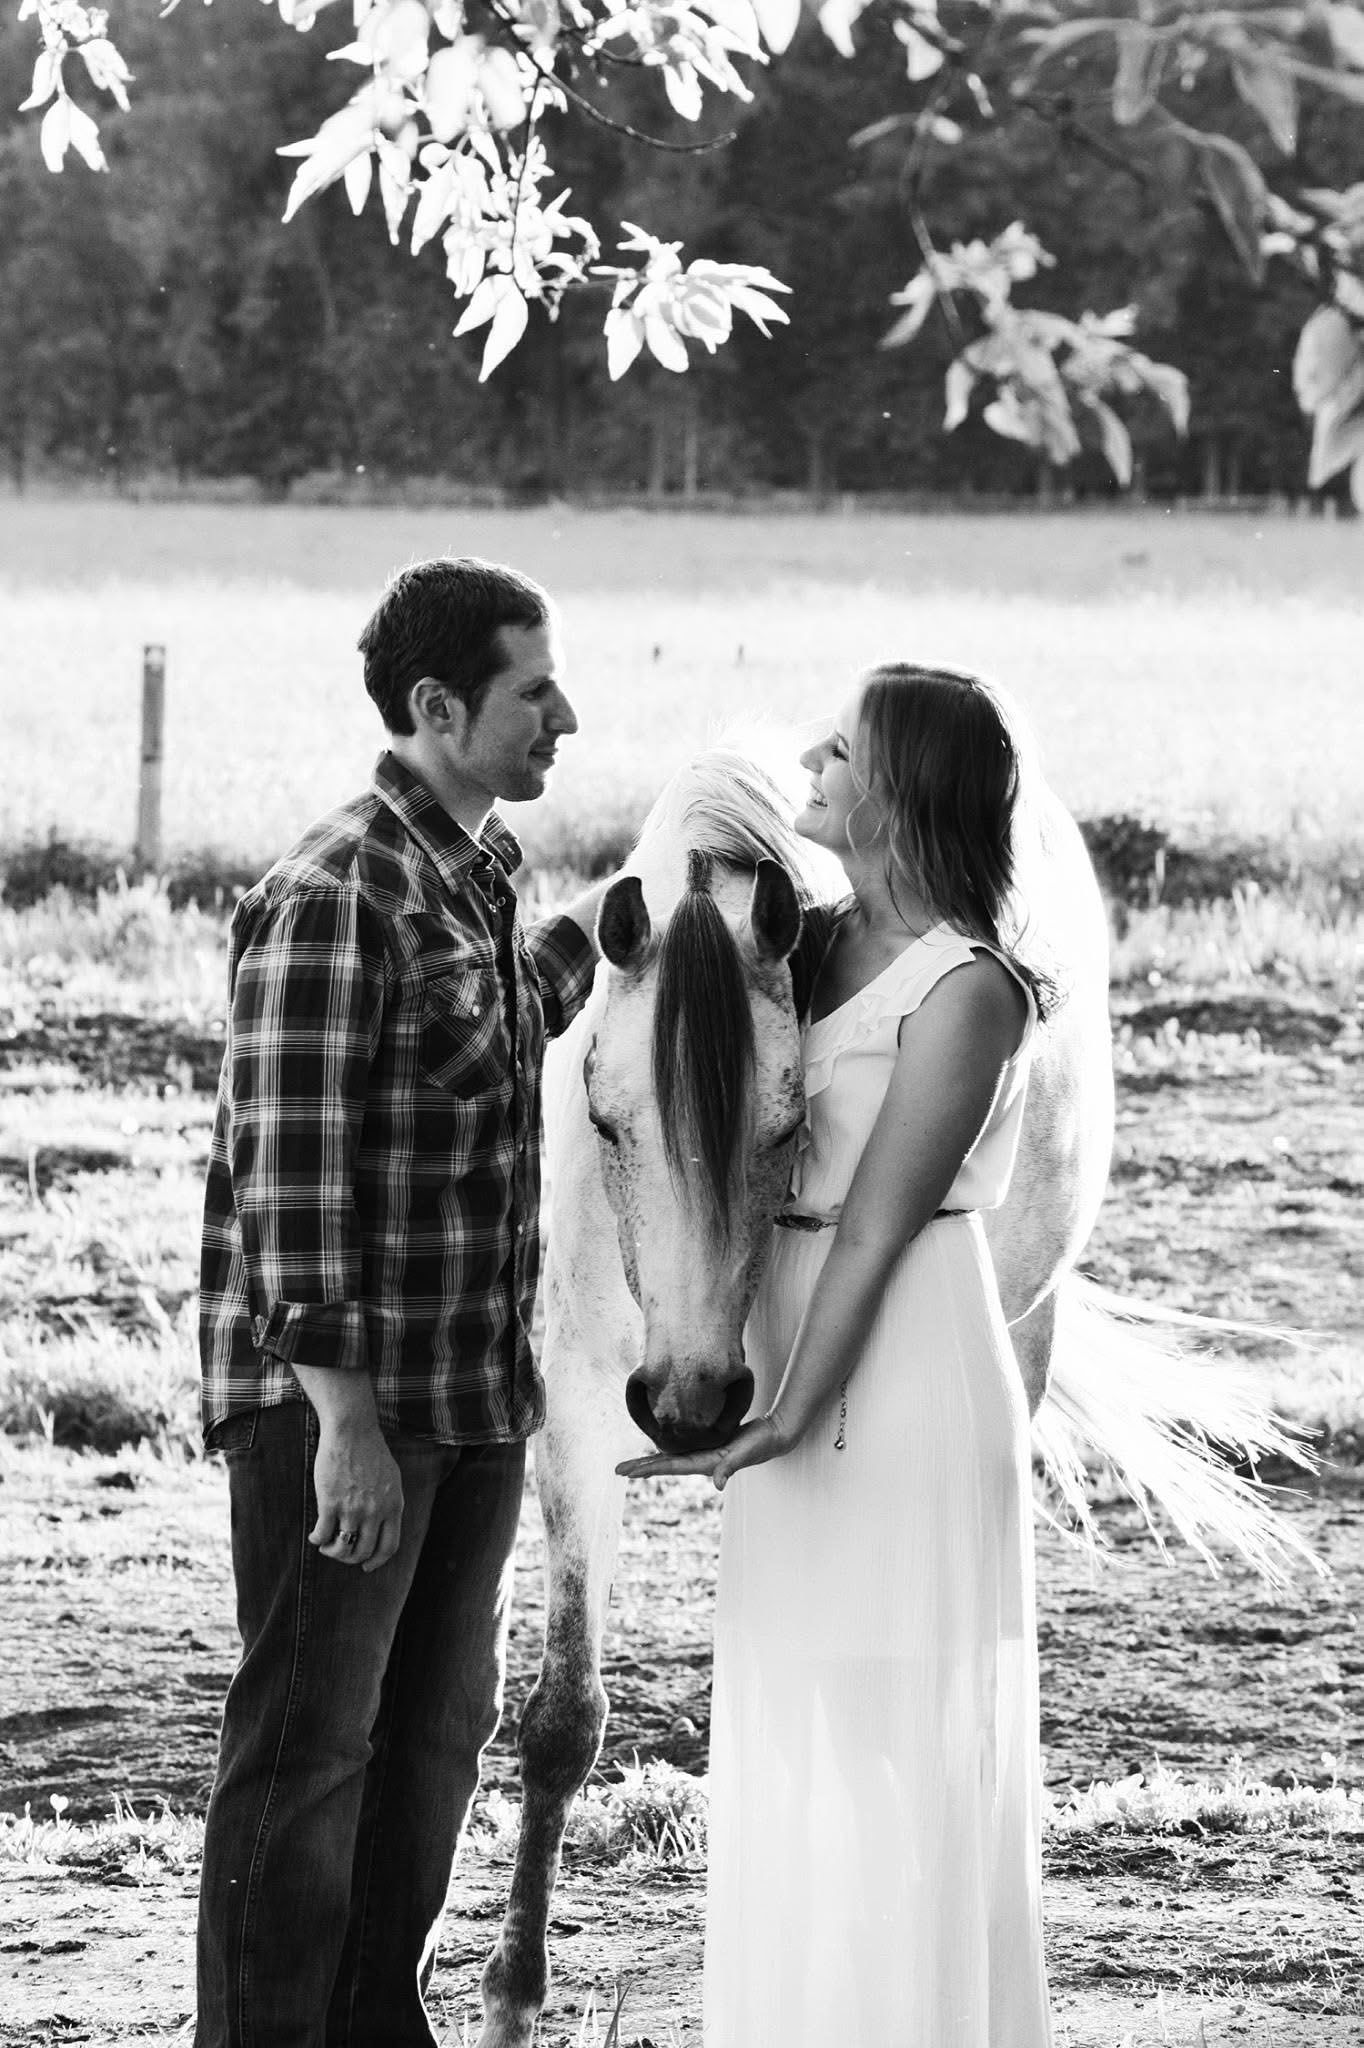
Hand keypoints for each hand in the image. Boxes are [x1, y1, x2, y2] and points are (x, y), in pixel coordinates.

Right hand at [309, 1422, 403, 1571]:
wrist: (351, 1430)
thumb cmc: (370, 1451)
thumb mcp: (391, 1478)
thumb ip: (389, 1503)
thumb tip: (383, 1525)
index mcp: (393, 1505)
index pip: (389, 1546)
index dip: (377, 1561)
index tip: (367, 1567)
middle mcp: (375, 1511)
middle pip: (363, 1551)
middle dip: (351, 1558)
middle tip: (341, 1552)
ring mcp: (353, 1508)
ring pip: (342, 1548)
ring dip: (332, 1552)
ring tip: (326, 1545)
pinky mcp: (330, 1502)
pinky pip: (322, 1534)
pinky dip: (317, 1539)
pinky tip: (315, 1536)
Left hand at [616, 1410, 795, 1491]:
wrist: (774, 1437)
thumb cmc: (761, 1444)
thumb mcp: (745, 1454)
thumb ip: (730, 1467)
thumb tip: (716, 1484)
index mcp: (704, 1464)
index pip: (669, 1467)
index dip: (647, 1469)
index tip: (626, 1473)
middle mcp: (700, 1461)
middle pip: (665, 1465)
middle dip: (641, 1468)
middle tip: (617, 1470)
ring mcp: (704, 1455)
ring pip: (671, 1459)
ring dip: (651, 1462)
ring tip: (632, 1465)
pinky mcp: (709, 1445)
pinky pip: (682, 1449)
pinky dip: (667, 1450)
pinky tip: (660, 1448)